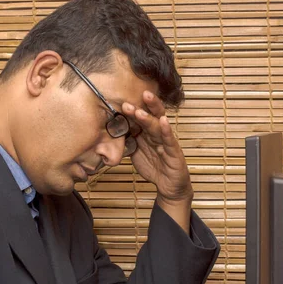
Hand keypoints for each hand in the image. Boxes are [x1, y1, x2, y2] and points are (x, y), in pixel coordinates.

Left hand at [123, 91, 192, 231]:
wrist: (167, 185)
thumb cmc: (153, 166)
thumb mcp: (135, 152)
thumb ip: (126, 140)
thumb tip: (109, 131)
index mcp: (147, 133)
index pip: (139, 118)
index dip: (130, 110)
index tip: (118, 102)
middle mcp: (157, 133)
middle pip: (150, 116)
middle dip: (141, 105)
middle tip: (130, 98)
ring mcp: (165, 141)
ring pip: (158, 125)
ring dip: (149, 115)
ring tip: (143, 105)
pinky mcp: (174, 151)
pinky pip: (169, 139)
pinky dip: (166, 130)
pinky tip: (163, 121)